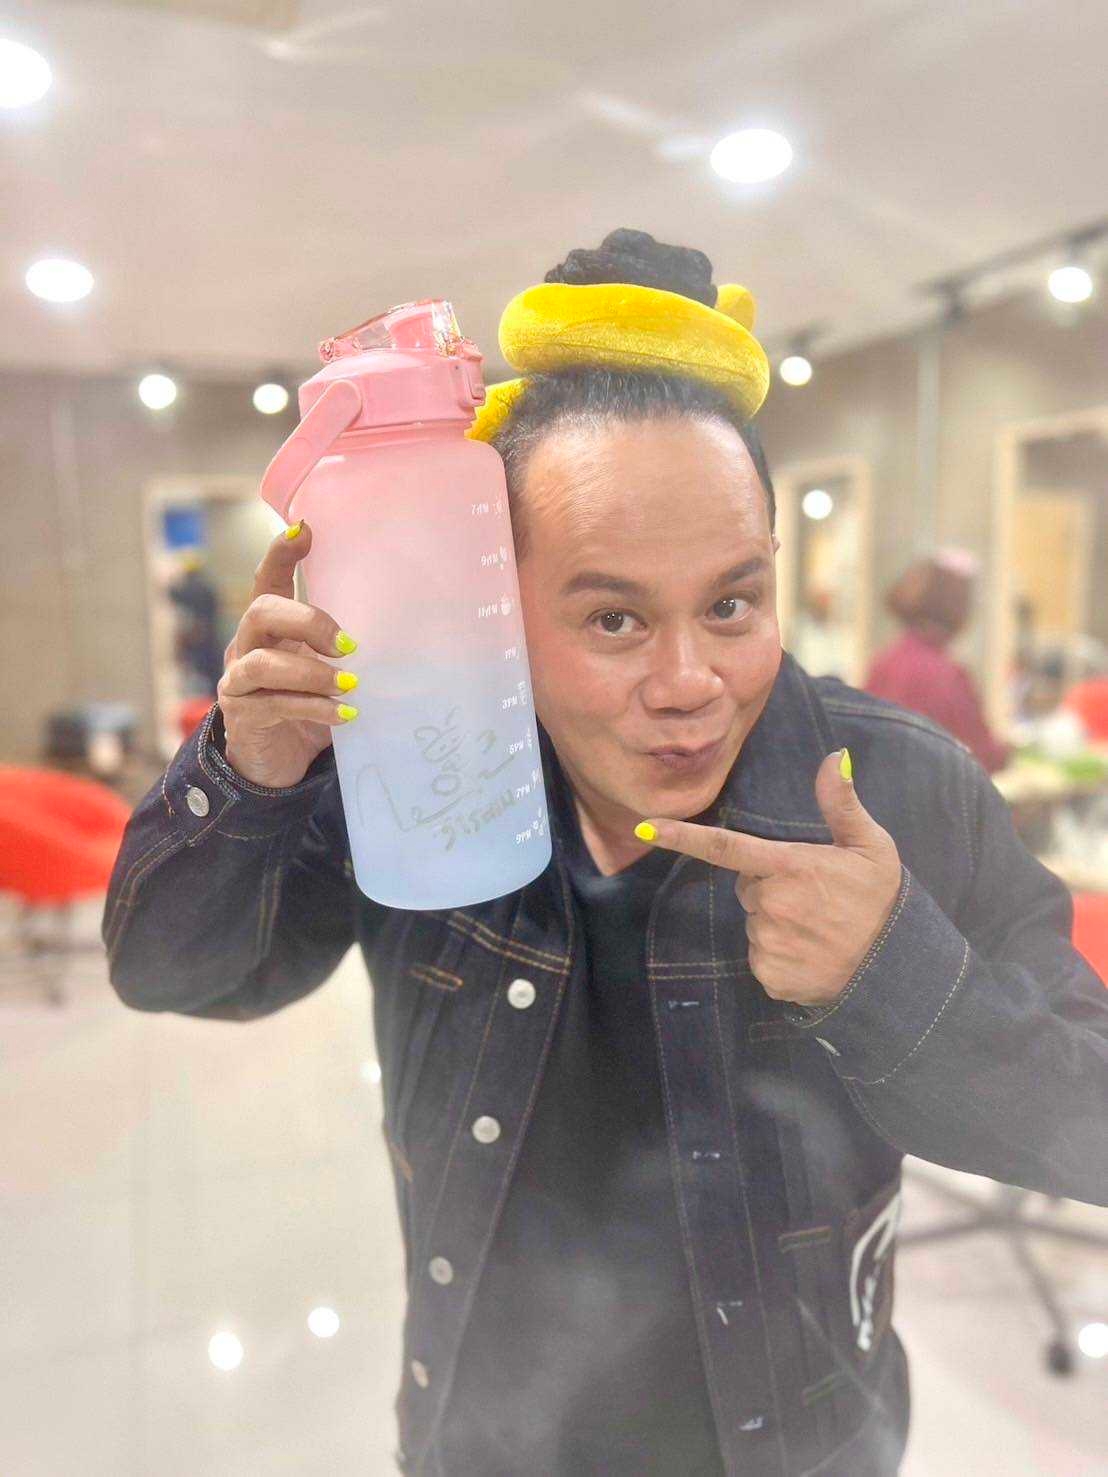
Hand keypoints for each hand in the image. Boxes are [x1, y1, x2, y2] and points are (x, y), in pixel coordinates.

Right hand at [217, 521, 360, 788]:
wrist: (276, 761)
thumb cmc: (307, 706)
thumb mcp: (325, 670)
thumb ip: (343, 649)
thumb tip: (407, 629)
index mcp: (269, 628)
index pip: (267, 581)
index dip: (280, 554)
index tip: (304, 530)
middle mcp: (246, 646)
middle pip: (260, 611)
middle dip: (307, 621)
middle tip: (348, 645)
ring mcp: (238, 681)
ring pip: (260, 663)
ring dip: (309, 673)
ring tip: (349, 685)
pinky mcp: (242, 716)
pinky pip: (273, 705)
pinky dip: (313, 708)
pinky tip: (346, 715)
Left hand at [637, 750, 901, 1005]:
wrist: (895, 970)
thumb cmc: (881, 901)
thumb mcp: (872, 846)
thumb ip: (842, 803)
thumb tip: (836, 756)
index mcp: (789, 867)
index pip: (725, 847)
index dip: (681, 836)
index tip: (645, 826)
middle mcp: (772, 904)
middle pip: (748, 887)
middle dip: (771, 888)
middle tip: (815, 898)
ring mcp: (769, 942)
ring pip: (755, 922)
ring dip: (777, 923)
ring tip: (819, 928)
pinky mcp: (769, 975)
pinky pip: (761, 957)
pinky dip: (780, 955)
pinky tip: (812, 953)